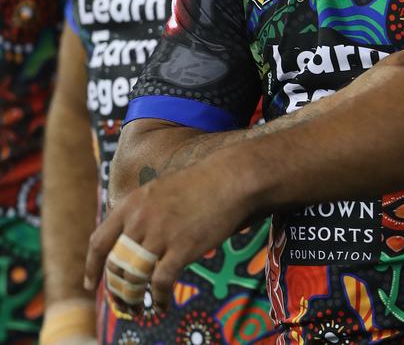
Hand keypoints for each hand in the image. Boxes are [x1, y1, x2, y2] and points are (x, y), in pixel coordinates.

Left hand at [84, 152, 250, 311]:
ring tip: (137, 308)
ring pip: (133, 277)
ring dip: (132, 298)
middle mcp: (140, 220)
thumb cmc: (196, 185)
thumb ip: (139, 213)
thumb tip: (126, 241)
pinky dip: (158, 299)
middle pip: (115, 264)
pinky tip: (162, 306)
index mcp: (131, 204)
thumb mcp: (157, 190)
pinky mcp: (181, 248)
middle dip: (114, 289)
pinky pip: (160, 282)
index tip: (90, 284)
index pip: (98, 242)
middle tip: (120, 303)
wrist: (227, 179)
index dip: (92, 267)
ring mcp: (160, 234)